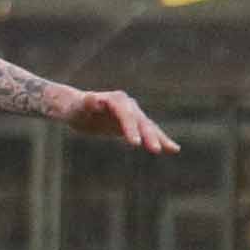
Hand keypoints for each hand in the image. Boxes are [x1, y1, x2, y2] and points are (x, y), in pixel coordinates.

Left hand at [56, 87, 179, 154]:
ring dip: (159, 138)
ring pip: (149, 127)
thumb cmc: (76, 107)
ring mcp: (133, 114)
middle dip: (148, 135)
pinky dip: (160, 139)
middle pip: (140, 121)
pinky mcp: (134, 124)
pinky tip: (172, 149)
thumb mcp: (79, 106)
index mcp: (116, 100)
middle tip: (155, 150)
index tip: (135, 143)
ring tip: (173, 149)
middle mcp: (129, 105)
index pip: (125, 115)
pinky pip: (149, 132)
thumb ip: (88, 103)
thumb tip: (95, 99)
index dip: (130, 128)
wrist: (78, 108)